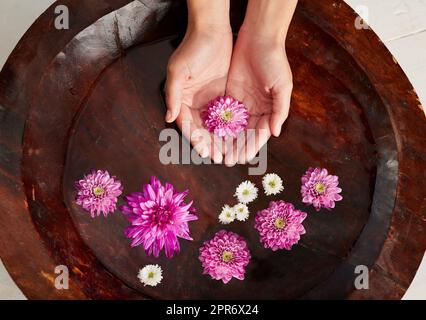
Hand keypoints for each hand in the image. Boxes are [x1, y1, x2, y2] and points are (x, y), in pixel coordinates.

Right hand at [165, 1, 231, 163]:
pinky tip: (240, 137)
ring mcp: (209, 100)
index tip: (206, 152)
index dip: (196, 140)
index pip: (188, 125)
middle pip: (203, 130)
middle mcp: (195, 103)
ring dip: (222, 140)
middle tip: (221, 158)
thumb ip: (173, 95)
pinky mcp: (223, 94)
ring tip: (231, 153)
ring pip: (216, 125)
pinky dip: (232, 127)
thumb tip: (168, 118)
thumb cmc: (192, 49)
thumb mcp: (178, 71)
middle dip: (212, 145)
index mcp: (182, 100)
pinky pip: (227, 115)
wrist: (212, 30)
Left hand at [224, 31, 292, 165]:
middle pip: (245, 134)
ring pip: (233, 126)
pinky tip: (211, 134)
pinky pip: (223, 112)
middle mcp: (256, 109)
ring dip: (226, 140)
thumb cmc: (274, 61)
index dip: (251, 147)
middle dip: (236, 147)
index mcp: (270, 110)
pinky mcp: (230, 94)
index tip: (242, 158)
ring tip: (218, 152)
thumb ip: (280, 110)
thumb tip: (275, 133)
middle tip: (226, 160)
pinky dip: (218, 124)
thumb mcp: (282, 86)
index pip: (259, 134)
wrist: (258, 38)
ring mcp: (242, 102)